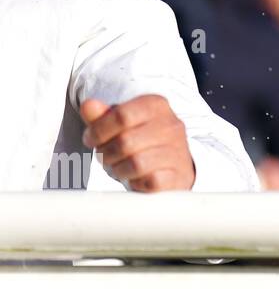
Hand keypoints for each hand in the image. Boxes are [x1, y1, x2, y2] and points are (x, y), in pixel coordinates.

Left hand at [81, 94, 196, 190]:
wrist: (173, 167)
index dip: (99, 130)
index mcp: (156, 105)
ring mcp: (177, 150)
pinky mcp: (178, 174)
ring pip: (136, 163)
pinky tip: (137, 178)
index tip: (92, 140)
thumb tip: (88, 105)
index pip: (122, 115)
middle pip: (125, 141)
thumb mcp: (121, 125)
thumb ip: (101, 116)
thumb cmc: (142, 143)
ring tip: (120, 168)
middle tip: (106, 157)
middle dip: (106, 153)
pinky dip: (137, 183)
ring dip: (119, 170)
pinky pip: (151, 181)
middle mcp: (171, 125)